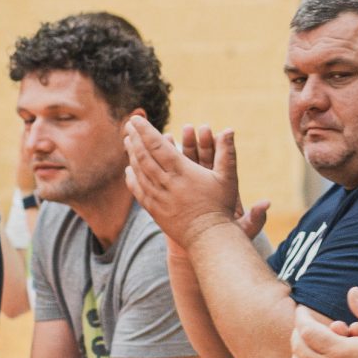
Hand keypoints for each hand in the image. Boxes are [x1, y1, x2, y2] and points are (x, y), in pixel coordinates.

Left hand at [126, 119, 248, 241]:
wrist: (209, 238)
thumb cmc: (221, 207)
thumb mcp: (228, 178)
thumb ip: (227, 153)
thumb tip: (229, 129)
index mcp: (182, 172)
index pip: (158, 146)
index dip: (145, 131)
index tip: (135, 119)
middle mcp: (167, 183)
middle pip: (143, 156)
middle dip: (134, 138)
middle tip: (128, 125)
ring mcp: (158, 198)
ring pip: (139, 172)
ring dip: (131, 155)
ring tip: (127, 141)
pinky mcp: (155, 211)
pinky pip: (138, 191)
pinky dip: (132, 178)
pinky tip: (129, 169)